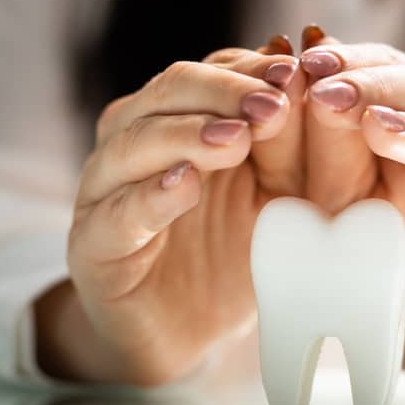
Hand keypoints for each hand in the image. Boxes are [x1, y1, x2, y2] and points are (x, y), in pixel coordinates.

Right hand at [36, 46, 308, 384]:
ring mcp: (106, 191)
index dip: (252, 70)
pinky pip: (116, 213)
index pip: (211, 73)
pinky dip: (150, 196)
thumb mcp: (278, 198)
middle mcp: (135, 141)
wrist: (186, 335)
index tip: (297, 70)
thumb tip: (312, 88)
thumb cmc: (234, 255)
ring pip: (134, 143)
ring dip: (187, 135)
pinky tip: (185, 185)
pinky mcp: (93, 245)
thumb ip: (290, 151)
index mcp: (181, 120)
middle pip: (170, 93)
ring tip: (236, 139)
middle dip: (224, 94)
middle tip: (274, 104)